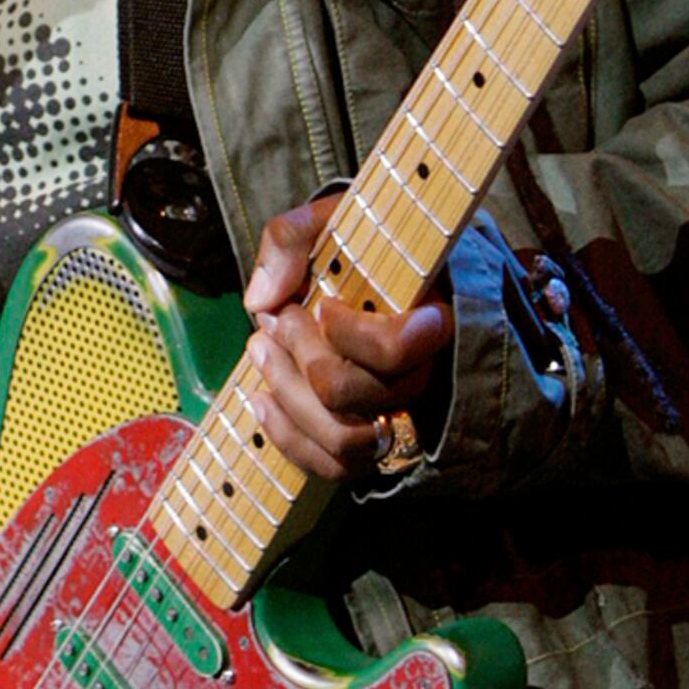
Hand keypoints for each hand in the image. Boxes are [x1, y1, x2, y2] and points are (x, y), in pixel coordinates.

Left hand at [240, 193, 453, 486]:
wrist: (378, 276)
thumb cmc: (356, 250)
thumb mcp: (328, 222)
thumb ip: (290, 240)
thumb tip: (261, 301)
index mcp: (429, 318)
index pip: (397, 350)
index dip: (349, 334)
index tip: (324, 305)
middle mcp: (423, 375)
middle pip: (354, 394)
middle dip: (300, 355)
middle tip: (277, 320)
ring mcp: (398, 413)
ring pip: (345, 440)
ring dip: (287, 397)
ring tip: (260, 351)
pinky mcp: (370, 440)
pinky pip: (334, 467)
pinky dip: (288, 438)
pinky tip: (261, 399)